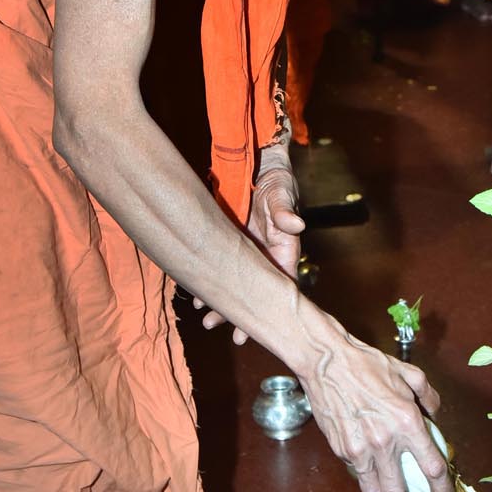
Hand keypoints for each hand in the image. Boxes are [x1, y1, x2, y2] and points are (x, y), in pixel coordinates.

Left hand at [200, 146, 304, 345]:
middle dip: (236, 311)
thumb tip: (296, 224)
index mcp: (284, 249)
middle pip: (253, 290)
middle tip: (215, 326)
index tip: (255, 327)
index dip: (268, 309)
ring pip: (233, 282)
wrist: (257, 164)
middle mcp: (266, 255)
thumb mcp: (281, 193)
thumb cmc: (276, 180)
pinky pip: (218, 266)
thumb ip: (285, 211)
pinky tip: (195, 294)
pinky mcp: (229, 243)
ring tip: (204, 316)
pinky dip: (208, 279)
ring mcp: (246, 251)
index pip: (279, 285)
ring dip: (220, 299)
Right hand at [299, 338, 448, 491]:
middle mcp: (385, 441)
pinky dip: (367, 476)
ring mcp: (359, 448)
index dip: (442, 490)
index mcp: (408, 423)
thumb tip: (435, 416)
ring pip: (374, 488)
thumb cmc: (368, 365)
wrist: (327, 363)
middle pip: (399, 491)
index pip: (432, 468)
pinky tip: (373, 470)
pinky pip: (357, 471)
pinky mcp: (340, 448)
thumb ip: (429, 397)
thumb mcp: (411, 375)